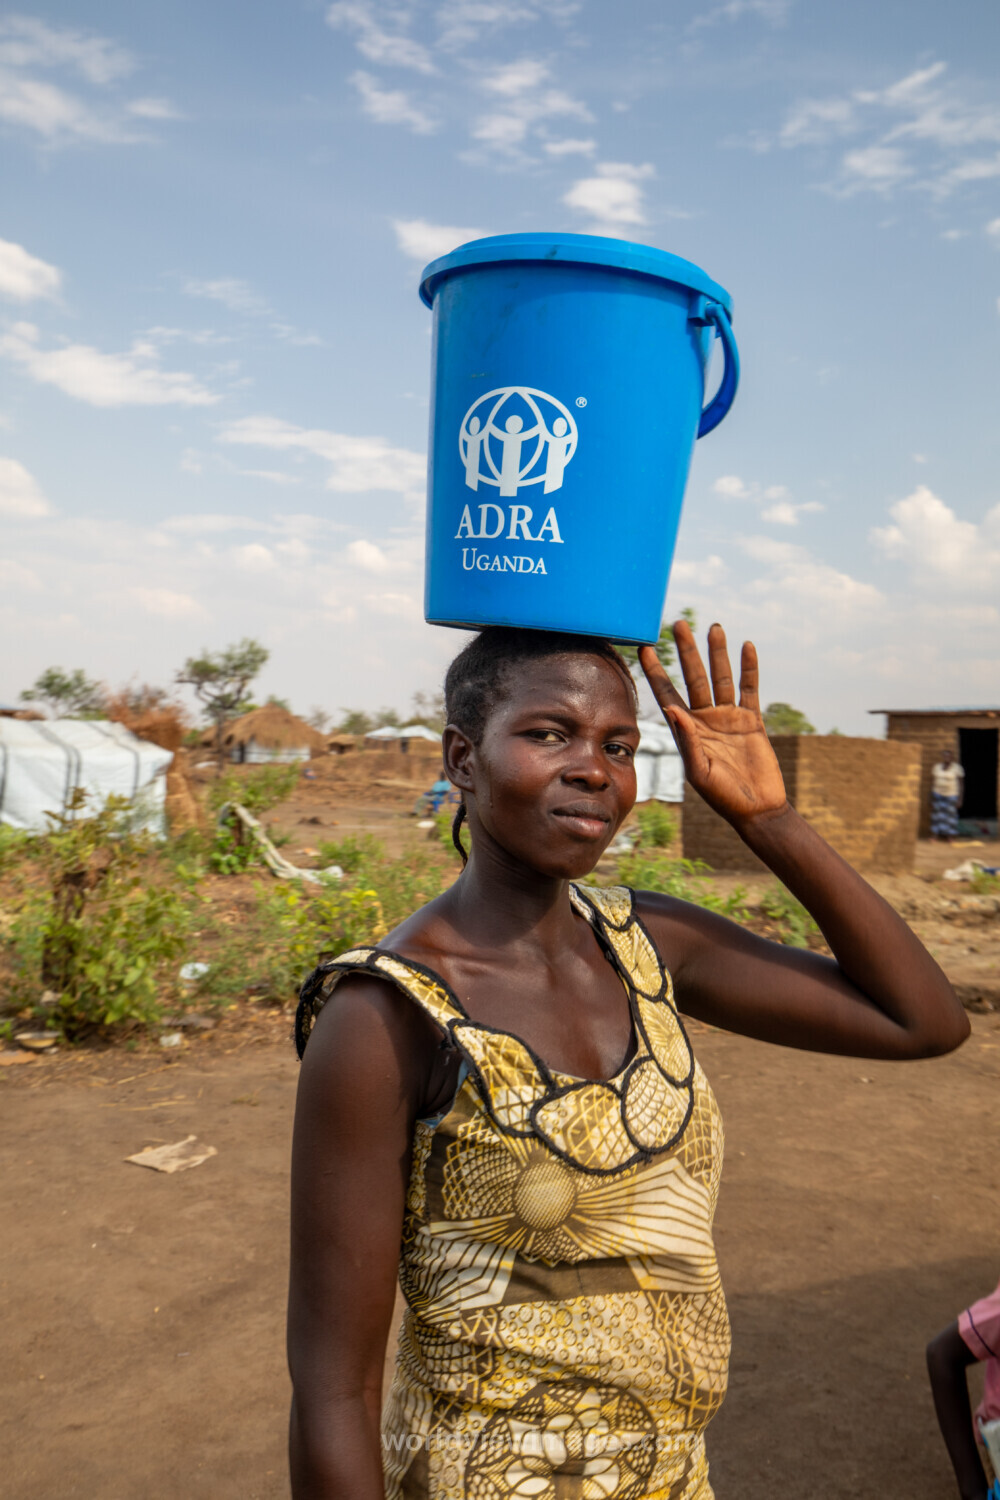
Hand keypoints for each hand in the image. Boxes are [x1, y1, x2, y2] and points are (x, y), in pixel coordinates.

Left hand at [639, 620, 787, 828]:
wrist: (756, 809)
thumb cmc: (723, 797)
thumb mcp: (699, 772)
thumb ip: (687, 741)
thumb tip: (673, 709)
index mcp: (686, 731)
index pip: (666, 693)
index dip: (656, 671)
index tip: (644, 647)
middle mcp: (704, 719)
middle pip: (693, 677)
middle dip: (687, 651)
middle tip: (679, 623)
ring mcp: (728, 718)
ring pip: (721, 678)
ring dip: (717, 653)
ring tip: (714, 626)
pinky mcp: (752, 720)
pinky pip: (749, 689)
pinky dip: (749, 669)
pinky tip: (746, 647)